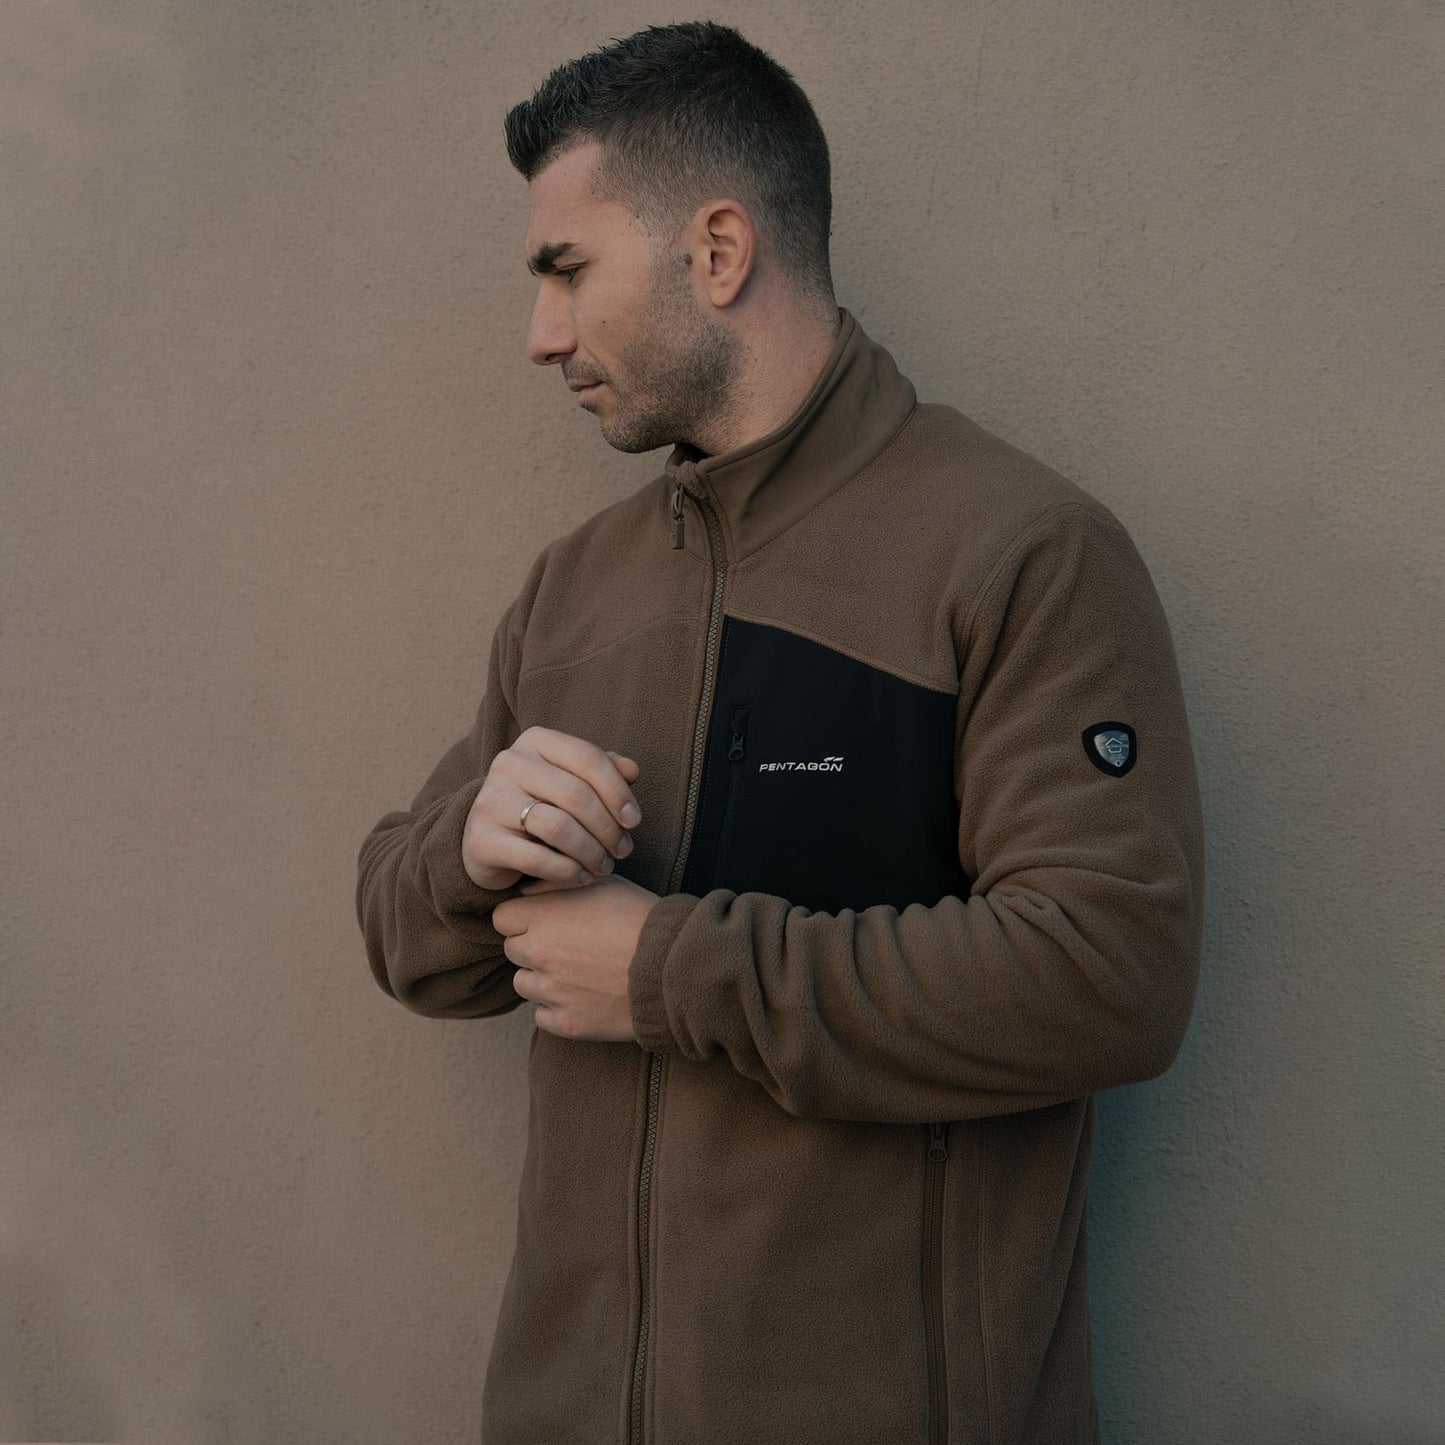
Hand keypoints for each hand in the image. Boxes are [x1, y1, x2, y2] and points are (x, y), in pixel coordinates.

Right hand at [462, 726, 641, 892]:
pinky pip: (537, 859)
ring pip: (558, 827)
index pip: (587, 757)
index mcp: (535, 741)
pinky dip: (567, 872)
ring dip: (591, 852)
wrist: (485, 839)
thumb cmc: (541, 805)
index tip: (634, 820)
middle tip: (623, 850)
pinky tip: (582, 878)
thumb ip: (603, 772)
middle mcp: (508, 763)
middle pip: (576, 794)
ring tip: (605, 866)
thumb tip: (633, 771)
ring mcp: (491, 800)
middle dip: (608, 828)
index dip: (617, 790)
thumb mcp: (571, 781)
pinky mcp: (481, 840)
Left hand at [492, 872, 661, 1041]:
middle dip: (533, 947)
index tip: (543, 920)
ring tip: (579, 972)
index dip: (521, 917)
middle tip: (567, 946)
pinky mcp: (565, 1022)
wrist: (673, 968)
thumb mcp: (603, 884)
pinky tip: (586, 996)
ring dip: (543, 979)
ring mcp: (550, 991)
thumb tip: (531, 891)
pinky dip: (558, 1008)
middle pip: (512, 950)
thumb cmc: (641, 919)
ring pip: (524, 984)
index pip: (502, 917)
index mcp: (544, 915)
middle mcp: (539, 953)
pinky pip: (542, 1015)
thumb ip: (559, 885)